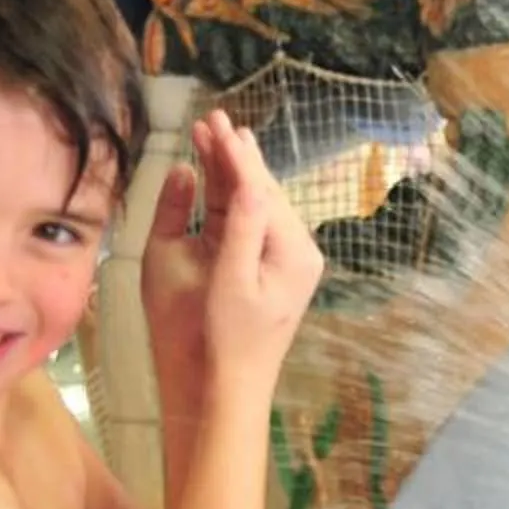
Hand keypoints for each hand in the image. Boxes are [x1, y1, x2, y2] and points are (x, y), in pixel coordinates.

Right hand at [141, 111, 322, 386]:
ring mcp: (284, 262)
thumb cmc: (217, 340)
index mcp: (293, 252)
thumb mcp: (222, 277)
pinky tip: (216, 178)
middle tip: (210, 117)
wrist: (225, 391)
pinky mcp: (266, 272)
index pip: (261, 189)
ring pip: (256, 206)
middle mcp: (298, 252)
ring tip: (211, 137)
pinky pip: (250, 224)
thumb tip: (227, 175)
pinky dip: (231, 198)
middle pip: (262, 192)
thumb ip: (232, 224)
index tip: (216, 121)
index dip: (236, 154)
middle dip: (234, 156)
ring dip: (231, 172)